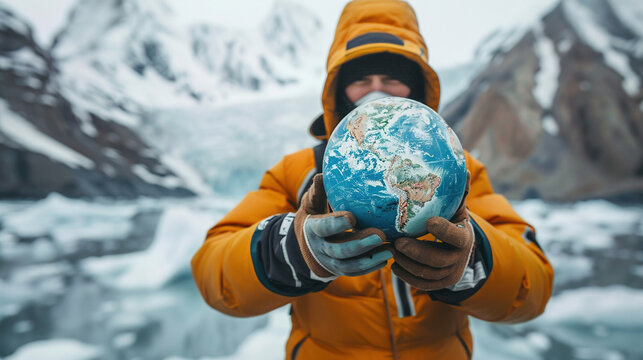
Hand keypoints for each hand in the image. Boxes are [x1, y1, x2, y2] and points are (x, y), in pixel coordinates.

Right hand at [293, 174, 390, 278]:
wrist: (307, 245)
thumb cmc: (314, 218)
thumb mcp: (311, 205)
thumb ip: (318, 192)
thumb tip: (323, 175)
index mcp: (312, 230)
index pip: (323, 228)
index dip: (336, 224)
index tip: (352, 217)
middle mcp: (320, 249)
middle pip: (339, 250)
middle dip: (360, 244)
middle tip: (380, 235)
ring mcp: (330, 262)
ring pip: (348, 265)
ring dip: (370, 259)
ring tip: (390, 250)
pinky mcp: (340, 270)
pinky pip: (355, 272)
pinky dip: (370, 268)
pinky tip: (385, 259)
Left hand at [391, 171, 473, 290]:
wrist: (458, 246)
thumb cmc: (451, 219)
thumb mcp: (455, 206)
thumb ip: (456, 191)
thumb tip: (461, 168)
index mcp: (465, 236)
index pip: (456, 237)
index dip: (443, 231)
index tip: (428, 221)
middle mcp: (460, 258)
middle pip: (438, 260)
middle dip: (416, 252)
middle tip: (396, 242)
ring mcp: (451, 273)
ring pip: (428, 274)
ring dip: (407, 263)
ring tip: (390, 251)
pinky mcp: (441, 283)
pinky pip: (423, 285)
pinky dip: (407, 277)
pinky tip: (394, 266)